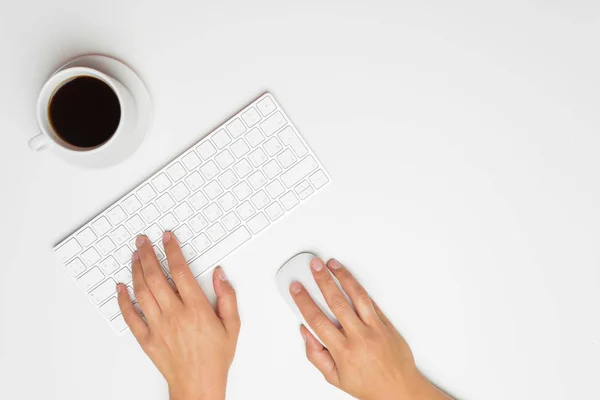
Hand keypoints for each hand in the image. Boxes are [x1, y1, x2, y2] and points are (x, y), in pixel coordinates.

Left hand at [116, 232, 240, 399]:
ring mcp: (158, 327)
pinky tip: (121, 288)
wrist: (199, 385)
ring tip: (135, 256)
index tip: (168, 238)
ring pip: (142, 292)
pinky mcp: (147, 339)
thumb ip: (227, 297)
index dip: (172, 250)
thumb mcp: (232, 325)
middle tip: (143, 241)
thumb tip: (220, 275)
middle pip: (156, 276)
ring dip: (136, 271)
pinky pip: (130, 316)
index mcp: (196, 309)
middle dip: (148, 254)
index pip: (180, 271)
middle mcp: (174, 315)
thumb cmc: (215, 357)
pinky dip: (123, 300)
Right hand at [291, 258, 450, 399]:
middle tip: (314, 266)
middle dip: (323, 280)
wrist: (400, 390)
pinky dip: (359, 288)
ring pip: (357, 296)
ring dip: (343, 277)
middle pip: (336, 302)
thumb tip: (306, 332)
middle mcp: (359, 337)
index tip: (297, 289)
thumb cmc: (368, 385)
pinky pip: (371, 302)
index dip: (304, 301)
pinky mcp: (386, 324)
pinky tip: (350, 279)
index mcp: (343, 351)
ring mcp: (375, 328)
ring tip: (332, 265)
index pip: (317, 320)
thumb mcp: (334, 377)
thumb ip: (316, 354)